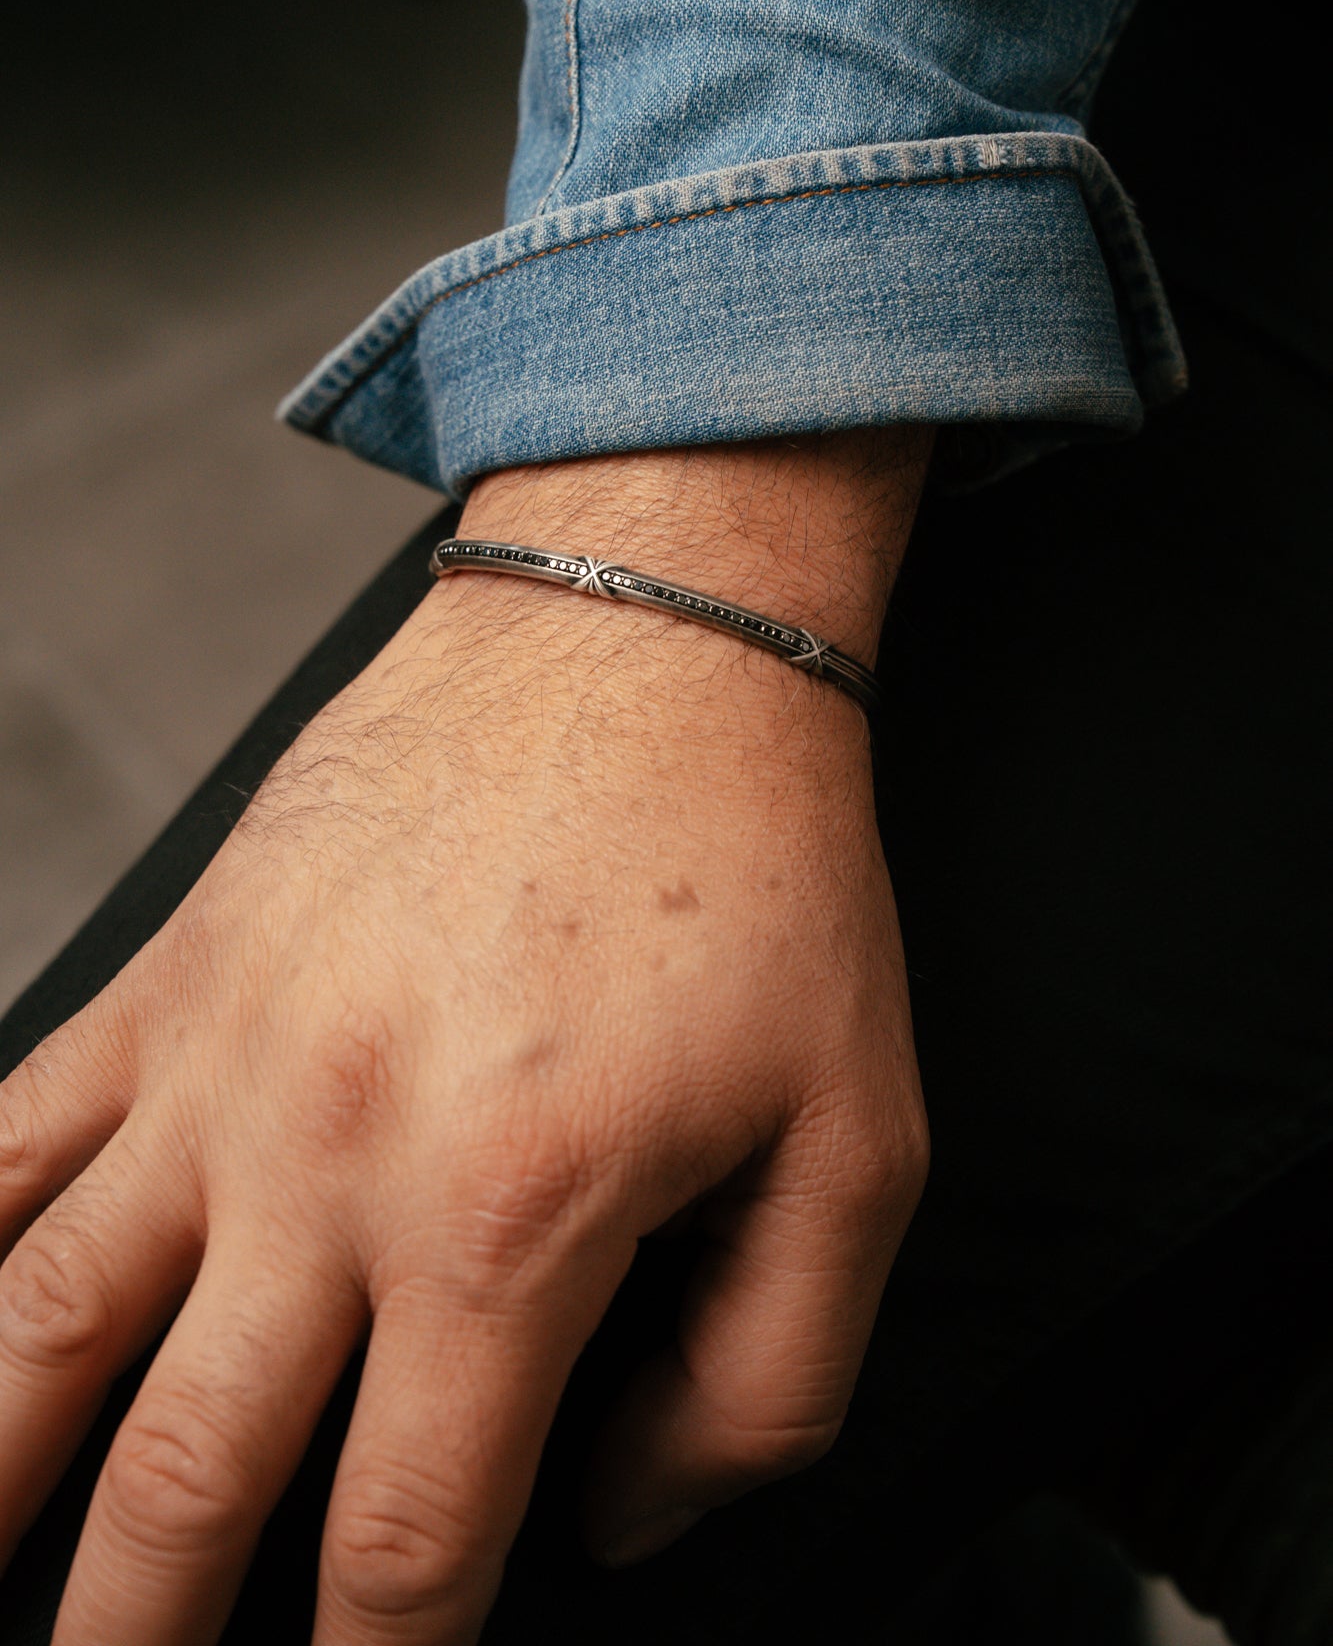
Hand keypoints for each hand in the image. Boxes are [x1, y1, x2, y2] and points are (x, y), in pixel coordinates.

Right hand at [0, 432, 930, 1644]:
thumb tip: (625, 1523)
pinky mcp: (174, 972)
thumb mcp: (857, 1139)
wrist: (639, 642)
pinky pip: (12, 1132)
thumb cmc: (755, 873)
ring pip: (36, 1330)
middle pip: (183, 1486)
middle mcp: (328, 1155)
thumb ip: (766, 1380)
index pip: (405, 1543)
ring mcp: (222, 1060)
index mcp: (508, 1217)